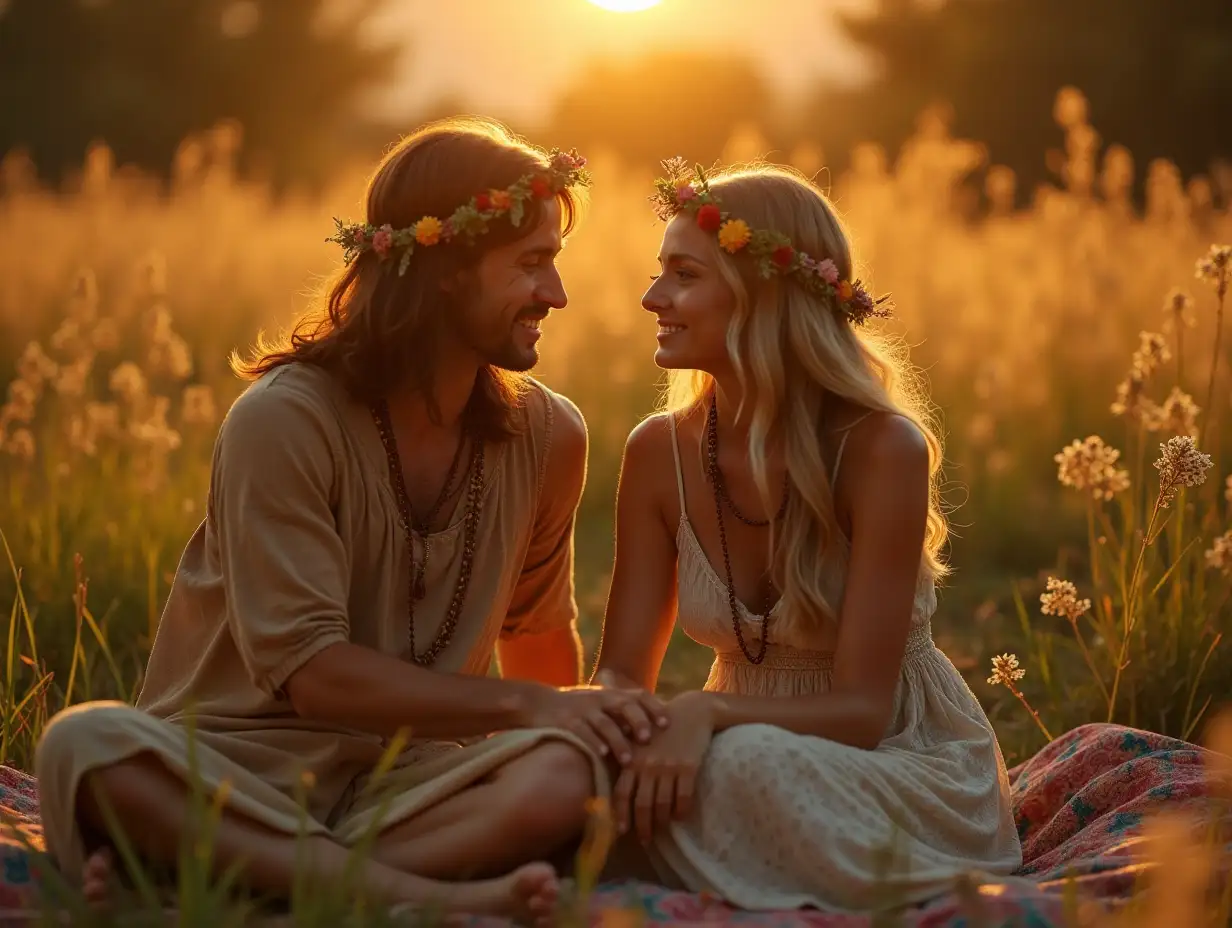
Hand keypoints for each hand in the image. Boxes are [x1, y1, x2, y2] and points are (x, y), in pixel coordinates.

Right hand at [526, 677, 668, 762]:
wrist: (537, 703)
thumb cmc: (577, 709)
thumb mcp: (601, 704)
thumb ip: (623, 713)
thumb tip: (655, 730)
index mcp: (611, 694)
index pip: (638, 695)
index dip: (654, 707)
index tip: (667, 724)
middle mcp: (599, 699)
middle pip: (624, 705)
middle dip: (638, 720)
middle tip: (648, 739)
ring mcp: (582, 709)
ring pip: (604, 723)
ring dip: (618, 741)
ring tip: (628, 760)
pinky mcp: (566, 721)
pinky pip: (581, 731)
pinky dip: (592, 742)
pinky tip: (601, 755)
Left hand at [613, 691, 714, 842]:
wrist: (691, 711)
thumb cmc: (660, 726)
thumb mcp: (638, 738)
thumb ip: (626, 758)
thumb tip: (612, 786)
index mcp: (632, 758)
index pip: (622, 792)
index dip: (621, 814)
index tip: (622, 831)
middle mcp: (648, 765)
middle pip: (642, 804)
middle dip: (643, 826)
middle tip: (644, 840)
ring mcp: (668, 766)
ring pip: (663, 804)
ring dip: (661, 822)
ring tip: (661, 832)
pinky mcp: (688, 767)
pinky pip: (684, 796)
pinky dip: (681, 811)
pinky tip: (680, 817)